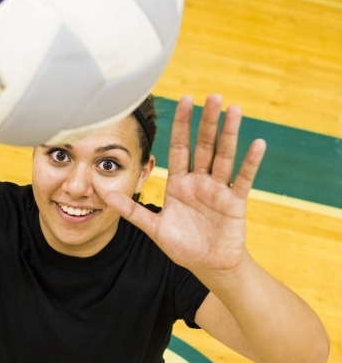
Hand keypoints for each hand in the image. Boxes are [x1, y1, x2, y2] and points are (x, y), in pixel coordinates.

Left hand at [104, 94, 265, 273]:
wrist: (206, 266)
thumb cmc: (181, 245)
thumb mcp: (153, 227)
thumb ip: (131, 210)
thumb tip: (104, 195)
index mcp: (179, 183)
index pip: (179, 147)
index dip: (181, 125)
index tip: (184, 100)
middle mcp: (199, 181)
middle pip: (203, 146)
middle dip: (207, 122)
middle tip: (213, 96)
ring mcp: (218, 190)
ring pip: (223, 157)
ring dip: (229, 134)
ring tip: (233, 110)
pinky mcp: (235, 202)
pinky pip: (243, 180)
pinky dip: (250, 163)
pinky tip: (257, 144)